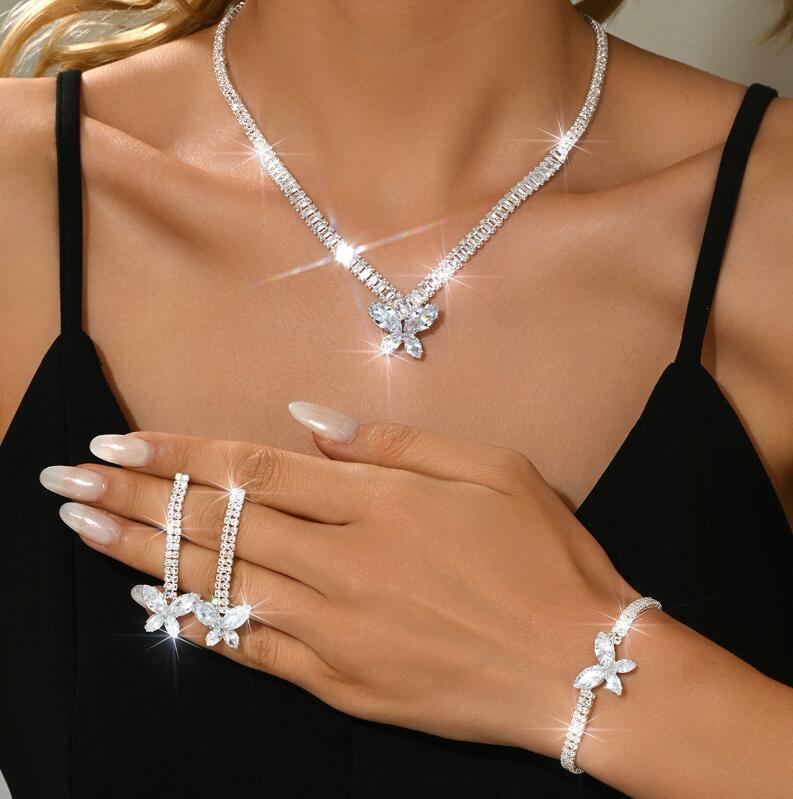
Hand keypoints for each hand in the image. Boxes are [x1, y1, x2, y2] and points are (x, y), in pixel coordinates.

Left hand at [41, 402, 641, 758]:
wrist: (582, 667)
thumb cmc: (546, 557)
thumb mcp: (491, 469)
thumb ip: (394, 444)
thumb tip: (312, 420)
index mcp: (380, 505)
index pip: (255, 470)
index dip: (182, 454)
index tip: (120, 442)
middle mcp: (345, 565)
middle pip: (218, 523)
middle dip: (136, 497)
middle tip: (68, 480)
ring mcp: (336, 632)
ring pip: (218, 584)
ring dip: (142, 555)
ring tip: (81, 530)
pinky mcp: (342, 686)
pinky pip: (253, 650)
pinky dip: (198, 624)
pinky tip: (154, 604)